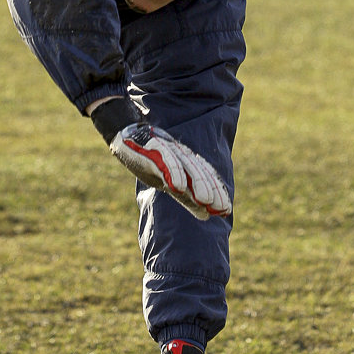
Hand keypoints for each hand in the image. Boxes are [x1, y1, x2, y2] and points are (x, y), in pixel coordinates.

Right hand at [109, 123, 231, 219]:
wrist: (127, 137)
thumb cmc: (149, 162)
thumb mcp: (169, 183)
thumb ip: (187, 198)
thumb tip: (206, 215)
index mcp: (187, 164)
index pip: (206, 178)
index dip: (217, 193)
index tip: (225, 211)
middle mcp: (182, 156)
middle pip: (201, 173)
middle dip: (211, 190)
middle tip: (220, 208)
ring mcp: (169, 151)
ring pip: (187, 167)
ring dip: (197, 183)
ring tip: (205, 200)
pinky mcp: (154, 148)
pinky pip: (166, 161)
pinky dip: (173, 173)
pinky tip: (178, 187)